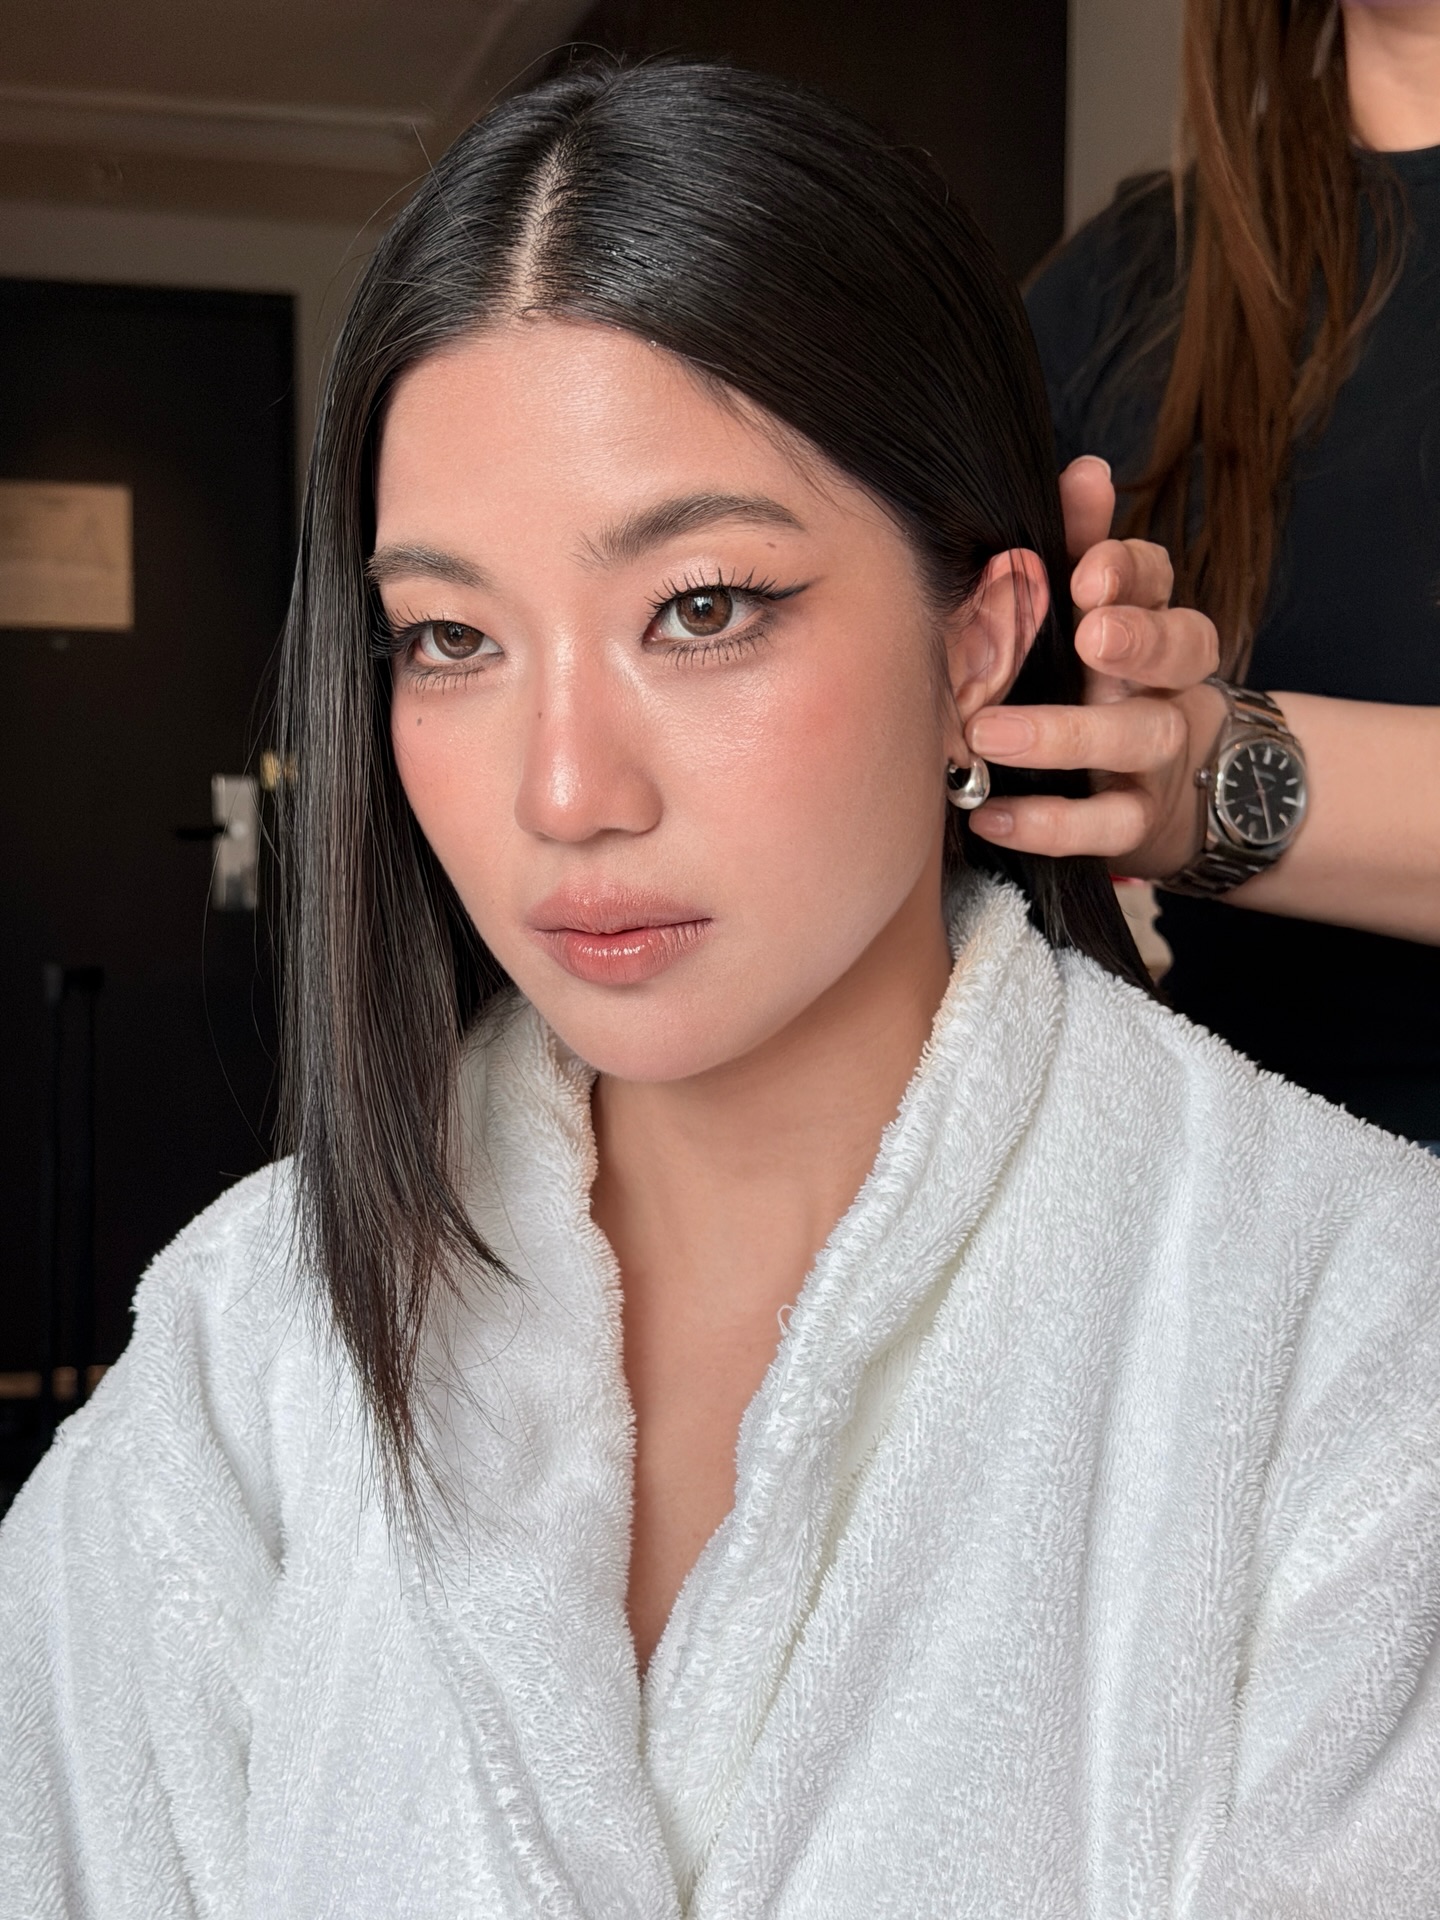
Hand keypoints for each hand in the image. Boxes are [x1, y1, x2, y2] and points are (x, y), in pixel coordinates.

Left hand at [965, 456, 1225, 878]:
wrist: (1156, 793)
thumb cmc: (1089, 685)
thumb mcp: (1080, 616)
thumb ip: (1075, 547)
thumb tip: (1085, 469)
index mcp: (1148, 618)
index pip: (1158, 579)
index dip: (1130, 572)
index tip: (1087, 574)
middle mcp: (1163, 682)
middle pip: (1182, 648)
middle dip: (1138, 639)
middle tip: (1089, 638)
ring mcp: (1158, 755)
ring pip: (1144, 738)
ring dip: (1067, 734)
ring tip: (988, 733)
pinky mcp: (1138, 821)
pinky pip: (1109, 826)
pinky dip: (1050, 823)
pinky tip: (987, 813)